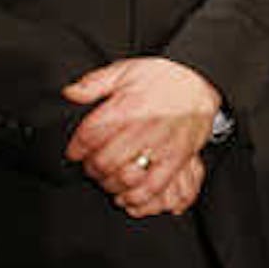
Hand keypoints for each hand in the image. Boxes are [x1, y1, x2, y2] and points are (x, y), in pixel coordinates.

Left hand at [63, 57, 222, 216]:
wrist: (198, 80)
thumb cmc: (162, 76)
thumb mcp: (125, 70)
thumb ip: (94, 83)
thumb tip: (70, 93)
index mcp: (126, 106)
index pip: (89, 135)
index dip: (76, 147)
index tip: (75, 152)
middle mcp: (142, 128)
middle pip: (104, 161)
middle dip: (91, 168)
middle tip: (91, 165)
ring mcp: (160, 145)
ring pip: (124, 177)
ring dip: (109, 183)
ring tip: (107, 178)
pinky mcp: (176, 159)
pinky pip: (153, 187)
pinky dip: (136, 197)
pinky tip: (127, 195)